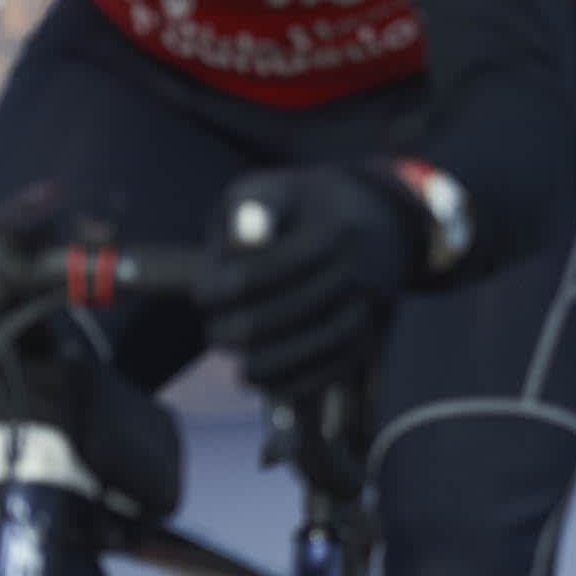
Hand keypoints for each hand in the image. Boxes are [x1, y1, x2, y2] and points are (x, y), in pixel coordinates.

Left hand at [194, 167, 417, 402]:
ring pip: (326, 342)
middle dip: (244, 328)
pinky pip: (342, 364)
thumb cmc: (304, 208)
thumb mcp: (275, 189)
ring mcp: (371, 303)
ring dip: (276, 364)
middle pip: (297, 308)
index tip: (201, 295)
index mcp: (331, 231)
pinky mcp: (374, 330)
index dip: (226, 286)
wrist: (375, 221)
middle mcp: (358, 268)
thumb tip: (243, 243)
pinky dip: (304, 382)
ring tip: (241, 371)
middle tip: (215, 334)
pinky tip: (269, 386)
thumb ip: (252, 207)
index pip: (271, 267)